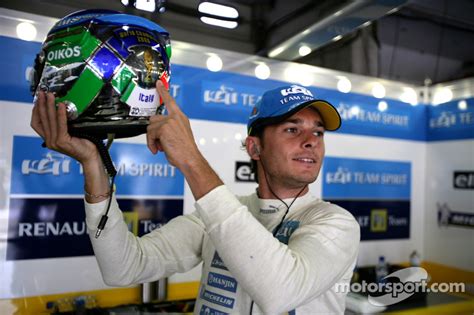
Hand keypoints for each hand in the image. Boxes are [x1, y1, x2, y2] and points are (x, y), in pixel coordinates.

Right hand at [30, 91, 99, 165]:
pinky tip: (61, 105)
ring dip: (49, 106)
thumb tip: (61, 107)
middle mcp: (50, 141)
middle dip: (41, 104)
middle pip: (42, 119)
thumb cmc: (83, 145)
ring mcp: (55, 142)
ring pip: (50, 120)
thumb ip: (63, 124)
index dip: (36, 110)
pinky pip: (60, 125)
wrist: (91, 157)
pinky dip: (60, 114)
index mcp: (49, 139)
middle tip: (42, 93)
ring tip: (50, 96)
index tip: (37, 99)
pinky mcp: (62, 141)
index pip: (37, 123)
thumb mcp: (70, 132)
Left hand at [147, 81, 222, 199]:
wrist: (190, 159)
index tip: (158, 83)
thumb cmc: (185, 152)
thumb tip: (156, 134)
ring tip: (160, 148)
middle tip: (158, 143)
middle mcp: (176, 117)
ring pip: (150, 128)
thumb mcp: (178, 137)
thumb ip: (168, 130)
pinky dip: (151, 144)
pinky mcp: (164, 128)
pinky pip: (150, 134)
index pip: (170, 101)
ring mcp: (170, 121)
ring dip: (152, 140)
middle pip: (154, 119)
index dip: (163, 91)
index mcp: (181, 118)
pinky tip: (157, 149)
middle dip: (153, 132)